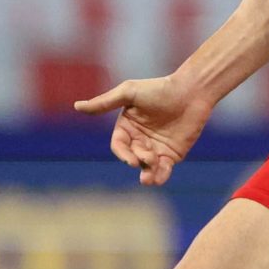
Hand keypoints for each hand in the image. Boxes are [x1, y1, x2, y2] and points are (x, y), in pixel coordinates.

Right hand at [75, 74, 211, 185]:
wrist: (191, 92)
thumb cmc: (159, 89)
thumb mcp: (129, 93)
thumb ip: (104, 103)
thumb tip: (76, 106)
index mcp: (127, 126)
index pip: (119, 145)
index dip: (122, 154)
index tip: (131, 159)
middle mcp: (139, 139)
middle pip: (133, 157)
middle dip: (138, 160)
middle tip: (149, 157)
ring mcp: (156, 148)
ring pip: (146, 168)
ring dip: (146, 175)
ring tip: (148, 179)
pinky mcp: (172, 155)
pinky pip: (163, 170)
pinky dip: (160, 176)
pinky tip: (159, 178)